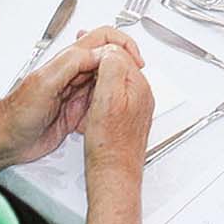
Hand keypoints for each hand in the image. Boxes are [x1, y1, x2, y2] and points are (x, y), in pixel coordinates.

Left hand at [0, 27, 146, 168]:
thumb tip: (99, 53)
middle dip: (125, 67)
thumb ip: (71, 64)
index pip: (102, 39)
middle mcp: (74, 74)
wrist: (6, 139)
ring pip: (106, 81)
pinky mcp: (76, 112)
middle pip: (108, 59)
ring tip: (128, 98)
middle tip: (137, 81)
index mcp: (68, 61)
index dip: (122, 45)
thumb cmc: (17, 112)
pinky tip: (109, 114)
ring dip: (118, 87)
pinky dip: (108, 107)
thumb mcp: (44, 83)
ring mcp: (75, 93)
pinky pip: (99, 103)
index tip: (135, 60)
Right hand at [80, 40, 156, 180]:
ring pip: (115, 82)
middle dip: (100, 61)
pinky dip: (98, 95)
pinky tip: (88, 102)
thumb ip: (111, 68)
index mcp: (138, 86)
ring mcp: (134, 108)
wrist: (113, 174)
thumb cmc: (109, 144)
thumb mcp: (107, 98)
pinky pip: (112, 98)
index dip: (100, 49)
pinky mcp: (125, 120)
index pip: (121, 53)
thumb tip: (111, 49)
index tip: (85, 50)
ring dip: (98, 78)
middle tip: (83, 57)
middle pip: (120, 65)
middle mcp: (140, 96)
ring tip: (83, 77)